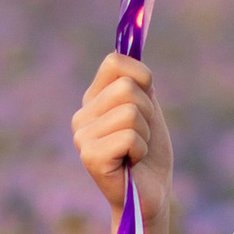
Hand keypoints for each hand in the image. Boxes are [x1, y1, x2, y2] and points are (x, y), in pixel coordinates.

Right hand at [72, 51, 172, 224]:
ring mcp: (82, 136)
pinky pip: (130, 135)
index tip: (146, 99)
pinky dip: (141, 149)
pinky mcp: (90, 156)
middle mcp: (82, 115)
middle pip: (127, 87)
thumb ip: (138, 79)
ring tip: (136, 151)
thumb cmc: (150, 152)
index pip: (114, 61)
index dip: (141, 75)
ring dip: (145, 133)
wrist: (151, 194)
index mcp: (93, 98)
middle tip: (140, 136)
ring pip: (131, 111)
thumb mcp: (148, 107)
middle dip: (147, 112)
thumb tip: (132, 39)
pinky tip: (131, 163)